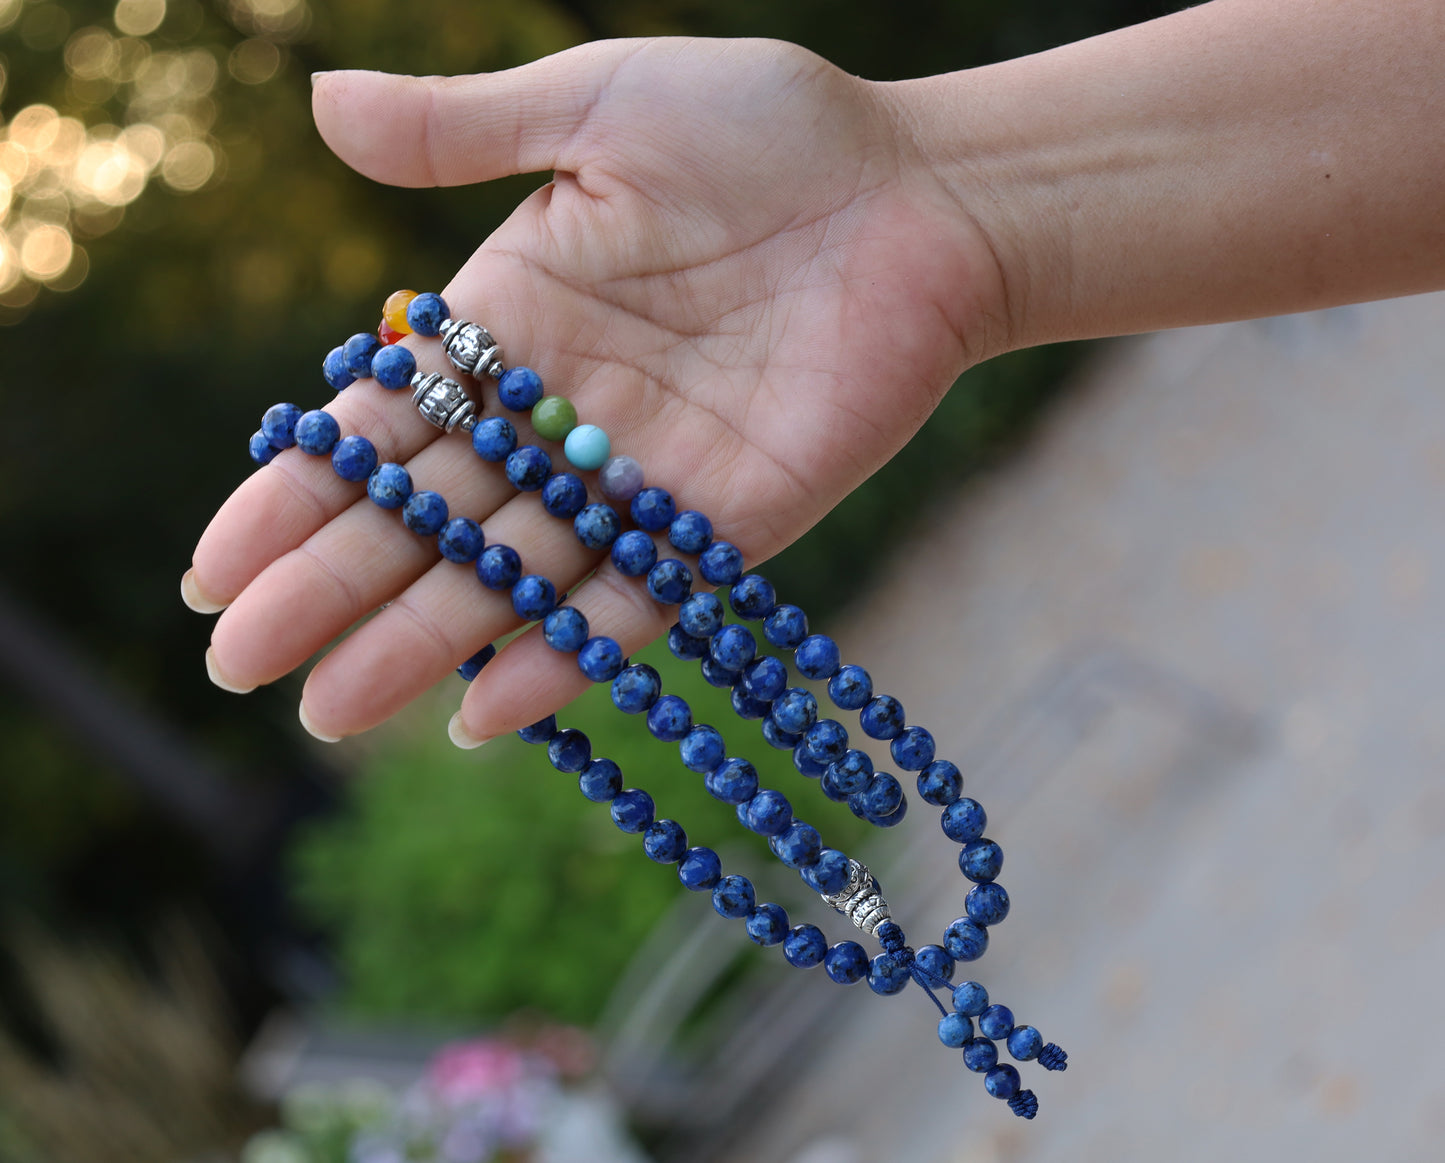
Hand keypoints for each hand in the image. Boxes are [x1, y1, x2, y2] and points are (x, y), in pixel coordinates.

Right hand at [185, 37, 1006, 742]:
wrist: (924, 194)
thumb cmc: (770, 132)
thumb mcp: (598, 106)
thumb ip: (462, 130)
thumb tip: (316, 102)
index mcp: (510, 321)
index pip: (381, 425)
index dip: (299, 494)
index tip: (214, 567)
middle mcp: (561, 412)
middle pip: (428, 516)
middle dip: (334, 588)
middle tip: (241, 667)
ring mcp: (641, 477)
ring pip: (513, 573)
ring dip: (424, 641)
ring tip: (330, 712)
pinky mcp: (728, 523)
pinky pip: (634, 599)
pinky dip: (565, 653)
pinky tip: (484, 713)